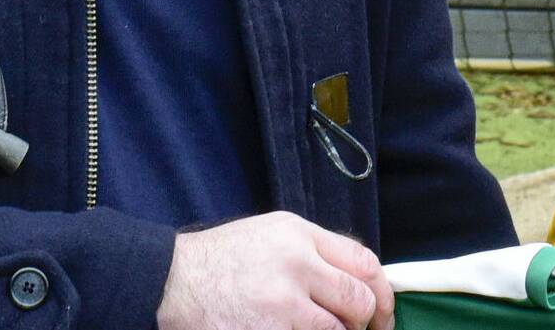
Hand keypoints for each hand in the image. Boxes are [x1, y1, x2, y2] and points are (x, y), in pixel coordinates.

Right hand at [155, 210, 394, 329]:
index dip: (382, 292)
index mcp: (300, 235)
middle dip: (364, 322)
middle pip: (358, 301)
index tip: (382, 311)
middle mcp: (295, 265)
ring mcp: (281, 305)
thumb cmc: (224, 259)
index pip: (364, 262)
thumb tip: (361, 278)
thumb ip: (317, 251)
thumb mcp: (274, 234)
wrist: (172, 281)